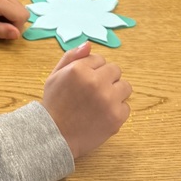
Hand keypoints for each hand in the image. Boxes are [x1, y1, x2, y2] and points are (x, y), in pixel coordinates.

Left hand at [0, 0, 26, 39]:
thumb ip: (1, 31)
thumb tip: (17, 34)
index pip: (21, 15)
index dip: (16, 28)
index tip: (3, 33)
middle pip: (22, 11)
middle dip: (14, 23)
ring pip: (19, 7)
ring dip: (11, 18)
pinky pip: (13, 4)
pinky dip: (8, 12)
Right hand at [42, 42, 131, 158]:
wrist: (55, 135)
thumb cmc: (54, 105)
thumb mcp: (55, 76)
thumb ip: (71, 57)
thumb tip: (89, 44)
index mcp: (79, 69)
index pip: (99, 59)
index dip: (92, 70)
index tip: (84, 82)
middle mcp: (95, 82)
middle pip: (115, 70)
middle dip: (106, 78)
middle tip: (93, 92)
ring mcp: (108, 99)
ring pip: (125, 86)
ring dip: (115, 92)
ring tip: (100, 103)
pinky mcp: (116, 116)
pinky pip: (126, 106)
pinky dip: (117, 111)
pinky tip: (102, 115)